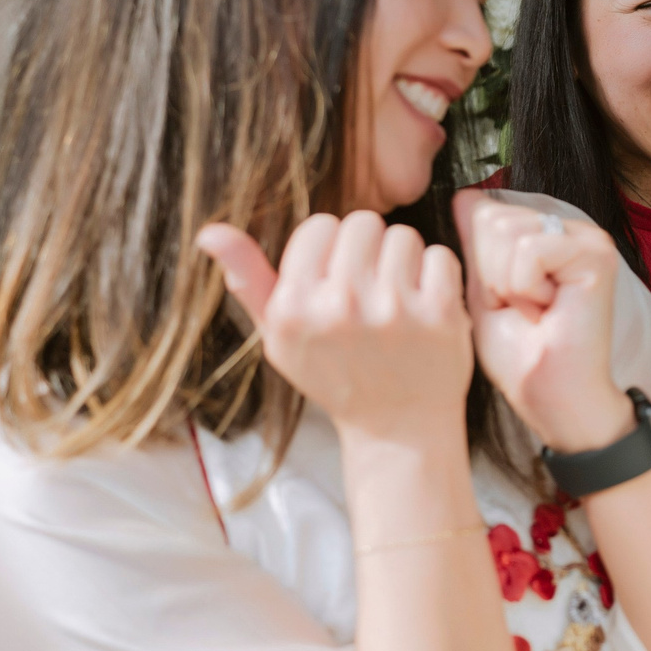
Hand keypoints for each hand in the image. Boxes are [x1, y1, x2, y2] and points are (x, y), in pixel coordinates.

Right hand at [197, 211, 471, 441]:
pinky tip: (425, 304)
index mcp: (294, 309)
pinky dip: (437, 274)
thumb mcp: (279, 337)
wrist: (397, 427)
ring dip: (402, 260)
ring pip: (402, 235)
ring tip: (396, 296)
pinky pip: (440, 256)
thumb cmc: (335, 376)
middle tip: (369, 285)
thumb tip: (209, 232)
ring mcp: (392, 309)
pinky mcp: (439, 314)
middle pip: (362, 222)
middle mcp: (339, 307)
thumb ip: (248, 280)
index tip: (336, 276)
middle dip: (367, 248)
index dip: (331, 247)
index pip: (318, 226)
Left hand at [453, 191, 633, 452]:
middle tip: (523, 310)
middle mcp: (569, 229)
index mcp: (545, 235)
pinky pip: (529, 251)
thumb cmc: (520, 355)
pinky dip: (524, 288)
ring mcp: (587, 238)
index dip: (479, 265)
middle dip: (491, 274)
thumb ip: (475, 247)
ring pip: (506, 232)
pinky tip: (549, 310)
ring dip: (507, 284)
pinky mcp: (596, 254)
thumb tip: (464, 196)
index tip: (508, 302)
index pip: (482, 211)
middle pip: (491, 219)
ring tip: (535, 312)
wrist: (551, 396)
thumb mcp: (482, 292)